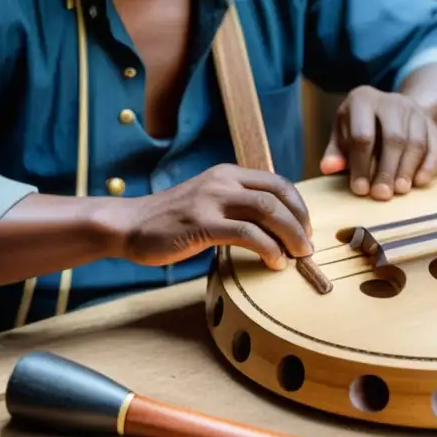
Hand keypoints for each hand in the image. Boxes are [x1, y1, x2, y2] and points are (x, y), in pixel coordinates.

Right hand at [115, 165, 312, 270]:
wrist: (130, 224)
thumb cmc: (171, 220)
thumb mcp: (208, 200)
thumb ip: (236, 205)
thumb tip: (273, 226)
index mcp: (228, 174)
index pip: (277, 182)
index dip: (298, 206)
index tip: (305, 228)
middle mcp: (223, 181)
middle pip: (277, 197)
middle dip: (299, 223)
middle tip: (306, 247)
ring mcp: (212, 200)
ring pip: (267, 212)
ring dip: (289, 235)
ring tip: (297, 256)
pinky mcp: (202, 223)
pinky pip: (246, 233)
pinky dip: (268, 248)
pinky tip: (273, 262)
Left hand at [319, 85, 436, 200]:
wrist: (394, 108)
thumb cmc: (362, 126)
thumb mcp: (343, 133)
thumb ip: (336, 152)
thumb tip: (328, 168)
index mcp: (363, 99)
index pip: (363, 135)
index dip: (361, 164)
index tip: (360, 189)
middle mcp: (391, 101)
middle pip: (393, 138)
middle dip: (387, 170)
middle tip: (381, 195)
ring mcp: (414, 110)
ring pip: (415, 142)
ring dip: (407, 169)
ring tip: (399, 191)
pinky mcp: (431, 123)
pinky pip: (435, 145)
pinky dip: (428, 165)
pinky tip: (419, 182)